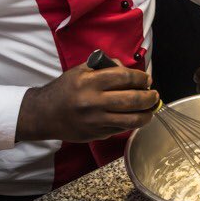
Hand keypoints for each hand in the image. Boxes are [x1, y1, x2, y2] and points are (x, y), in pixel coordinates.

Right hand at [16, 62, 158, 141]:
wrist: (45, 114)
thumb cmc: (65, 90)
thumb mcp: (80, 71)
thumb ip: (105, 67)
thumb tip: (130, 70)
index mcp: (89, 82)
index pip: (124, 77)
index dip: (140, 78)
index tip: (147, 79)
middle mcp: (93, 102)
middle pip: (132, 99)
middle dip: (149, 97)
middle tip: (154, 95)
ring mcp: (96, 121)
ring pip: (132, 119)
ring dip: (147, 114)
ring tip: (151, 108)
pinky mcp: (97, 134)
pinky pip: (121, 128)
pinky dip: (132, 122)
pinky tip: (135, 117)